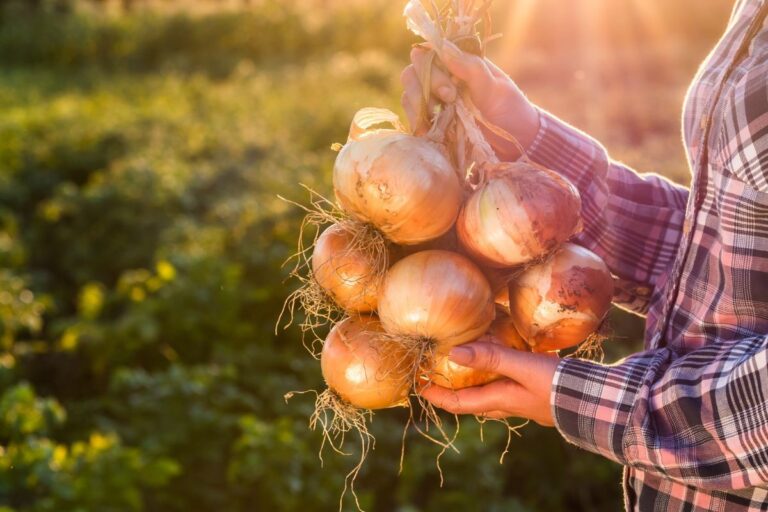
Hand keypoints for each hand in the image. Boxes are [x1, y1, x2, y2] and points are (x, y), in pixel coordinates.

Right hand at [400, 40, 540, 159]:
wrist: (515, 144)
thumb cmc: (510, 111)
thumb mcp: (496, 89)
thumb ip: (472, 68)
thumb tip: (444, 48)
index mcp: (459, 64)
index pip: (429, 54)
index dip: (431, 70)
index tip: (450, 92)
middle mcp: (444, 79)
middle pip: (413, 73)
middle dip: (423, 90)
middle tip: (447, 105)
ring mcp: (436, 101)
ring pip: (409, 95)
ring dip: (418, 108)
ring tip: (435, 122)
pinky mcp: (433, 122)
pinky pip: (414, 118)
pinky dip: (417, 124)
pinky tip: (428, 133)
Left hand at [419, 337, 559, 425]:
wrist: (600, 401)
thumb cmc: (560, 385)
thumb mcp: (524, 367)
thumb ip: (491, 357)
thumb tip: (453, 352)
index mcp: (501, 401)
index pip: (459, 402)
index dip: (437, 395)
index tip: (419, 386)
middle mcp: (509, 404)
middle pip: (473, 399)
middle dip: (455, 388)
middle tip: (439, 372)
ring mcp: (525, 400)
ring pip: (492, 391)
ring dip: (477, 379)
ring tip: (468, 360)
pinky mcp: (539, 391)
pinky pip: (510, 382)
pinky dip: (500, 371)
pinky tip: (506, 356)